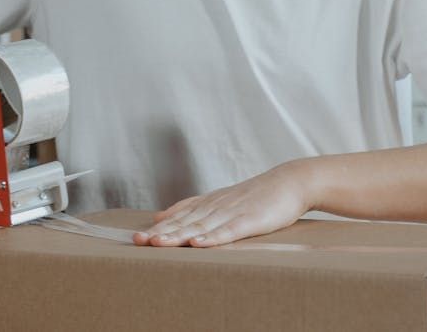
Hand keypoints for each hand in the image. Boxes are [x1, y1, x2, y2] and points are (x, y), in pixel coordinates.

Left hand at [134, 160, 314, 246]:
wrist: (289, 182)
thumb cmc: (256, 196)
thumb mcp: (220, 200)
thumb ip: (192, 208)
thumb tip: (160, 217)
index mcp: (208, 204)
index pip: (178, 217)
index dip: (158, 228)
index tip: (136, 237)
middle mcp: (216, 207)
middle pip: (184, 222)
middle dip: (161, 232)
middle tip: (138, 240)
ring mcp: (232, 213)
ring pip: (201, 226)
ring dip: (179, 236)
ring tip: (159, 243)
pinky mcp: (250, 220)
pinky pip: (229, 231)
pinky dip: (213, 238)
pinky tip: (198, 244)